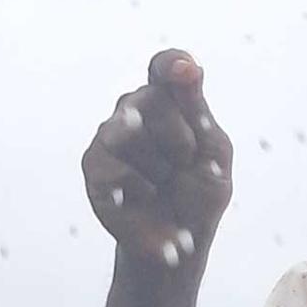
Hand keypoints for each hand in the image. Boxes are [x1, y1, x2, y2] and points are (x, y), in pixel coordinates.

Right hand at [81, 49, 233, 266]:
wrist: (178, 242)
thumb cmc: (199, 193)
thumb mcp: (213, 153)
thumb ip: (197, 110)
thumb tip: (189, 67)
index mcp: (170, 101)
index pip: (164, 68)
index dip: (172, 64)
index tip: (184, 70)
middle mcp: (134, 109)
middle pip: (154, 100)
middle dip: (180, 139)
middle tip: (184, 164)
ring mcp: (110, 135)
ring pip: (128, 130)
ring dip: (159, 166)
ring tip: (163, 183)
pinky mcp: (93, 165)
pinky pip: (114, 167)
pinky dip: (139, 188)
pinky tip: (146, 197)